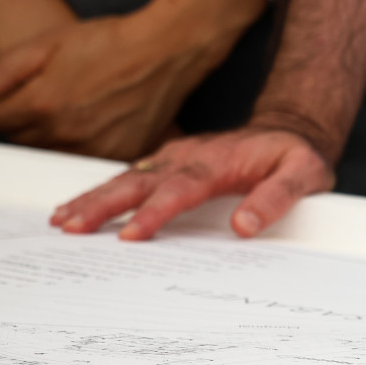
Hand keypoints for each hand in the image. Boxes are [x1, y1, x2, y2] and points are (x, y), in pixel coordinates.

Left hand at [0, 11, 224, 160]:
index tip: (25, 90)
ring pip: (54, 154)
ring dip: (58, 136)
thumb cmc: (109, 41)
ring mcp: (95, 148)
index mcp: (41, 104)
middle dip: (29, 121)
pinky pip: (87, 159)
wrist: (167, 50)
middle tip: (55, 96)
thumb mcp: (49, 42)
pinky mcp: (121, 154)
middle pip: (22, 141)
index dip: (6, 102)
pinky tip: (101, 121)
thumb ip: (4, 69)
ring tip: (80, 108)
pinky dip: (88, 145)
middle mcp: (66, 134)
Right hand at [50, 125, 333, 240]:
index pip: (180, 190)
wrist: (290, 128)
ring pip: (127, 178)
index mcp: (216, 163)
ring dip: (93, 199)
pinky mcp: (169, 162)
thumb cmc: (296, 155)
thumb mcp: (304, 173)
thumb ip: (277, 198)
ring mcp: (174, 158)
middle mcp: (187, 157)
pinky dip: (101, 192)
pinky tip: (77, 207)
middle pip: (139, 182)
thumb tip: (244, 227)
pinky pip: (130, 178)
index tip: (130, 236)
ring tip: (60, 221)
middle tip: (69, 227)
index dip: (154, 213)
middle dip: (103, 205)